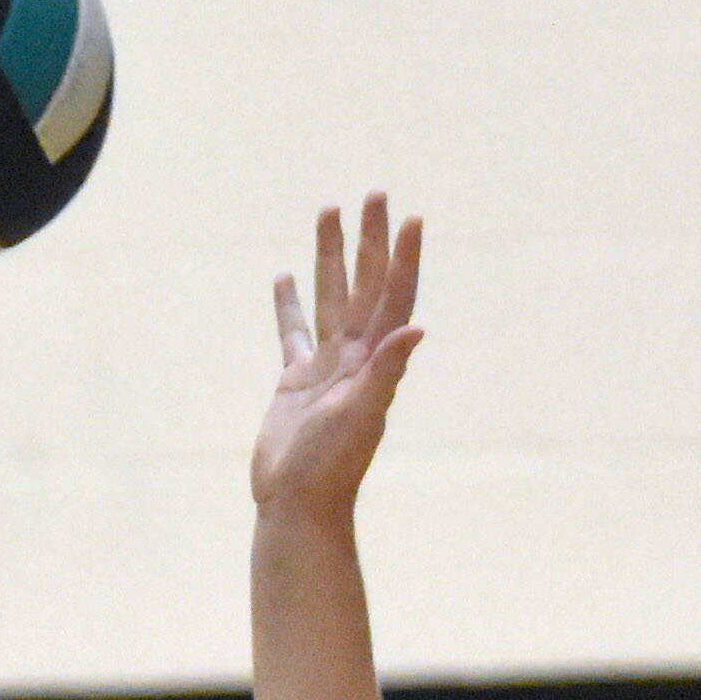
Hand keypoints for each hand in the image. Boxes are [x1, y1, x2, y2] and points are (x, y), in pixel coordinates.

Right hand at [250, 192, 422, 516]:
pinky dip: (290, 304)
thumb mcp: (361, 415)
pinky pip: (294, 331)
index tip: (412, 217)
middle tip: (375, 193)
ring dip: (331, 257)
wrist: (299, 506)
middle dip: (369, 240)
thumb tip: (416, 329)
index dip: (403, 259)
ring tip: (329, 212)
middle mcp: (355, 359)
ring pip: (329, 297)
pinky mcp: (295, 381)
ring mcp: (326, 368)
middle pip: (365, 286)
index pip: (393, 298)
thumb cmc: (332, 467)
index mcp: (374, 362)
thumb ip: (386, 371)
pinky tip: (284, 275)